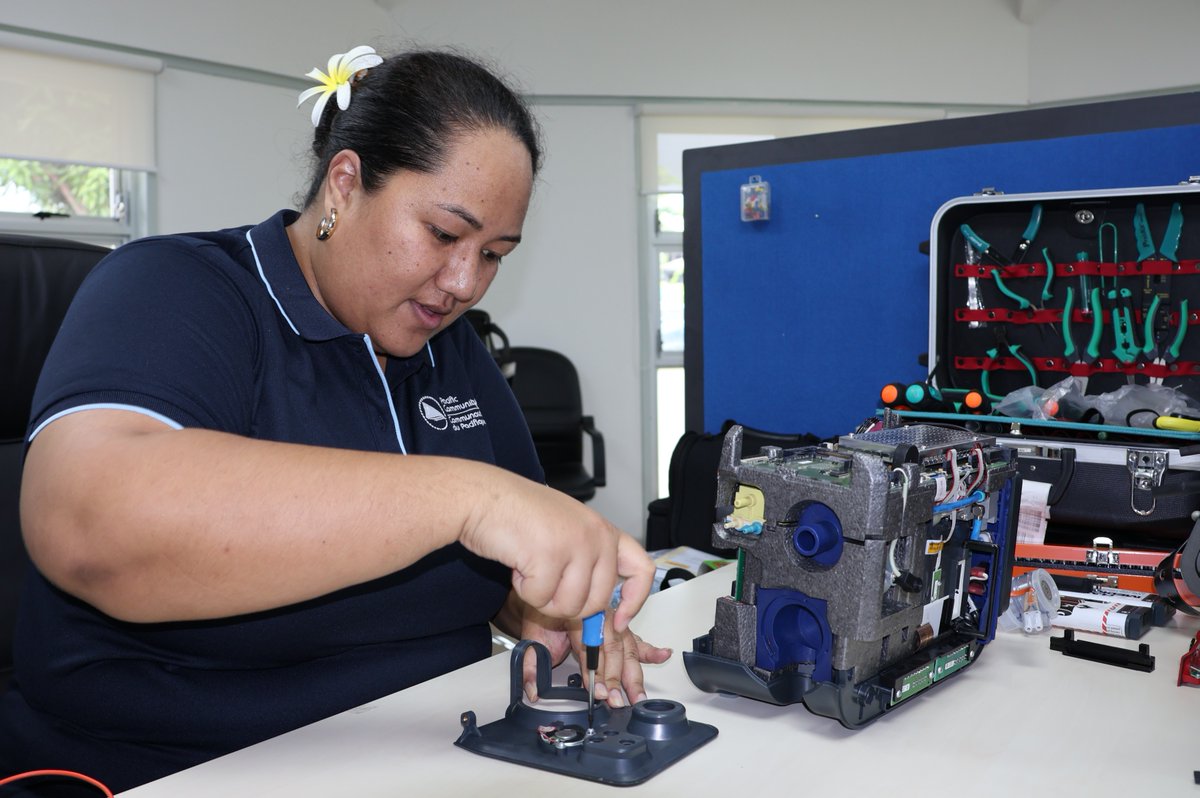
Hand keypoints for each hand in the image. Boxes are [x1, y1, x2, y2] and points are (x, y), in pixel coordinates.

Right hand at [459, 469, 654, 628]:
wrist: (483, 496)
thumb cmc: (516, 512)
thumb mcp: (568, 530)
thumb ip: (588, 562)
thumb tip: (597, 608)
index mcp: (603, 530)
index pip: (641, 570)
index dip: (634, 602)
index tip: (618, 620)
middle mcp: (596, 536)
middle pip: (596, 602)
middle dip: (567, 605)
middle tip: (545, 584)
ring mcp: (575, 545)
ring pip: (570, 606)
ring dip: (543, 598)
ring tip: (530, 568)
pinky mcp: (550, 557)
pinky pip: (541, 599)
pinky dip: (523, 591)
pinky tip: (518, 565)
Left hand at [507, 597, 671, 706]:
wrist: (546, 596)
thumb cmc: (542, 615)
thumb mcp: (530, 636)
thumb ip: (530, 664)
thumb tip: (533, 690)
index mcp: (579, 616)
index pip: (592, 646)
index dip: (597, 671)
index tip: (599, 692)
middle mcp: (599, 617)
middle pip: (613, 648)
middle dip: (617, 678)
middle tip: (618, 700)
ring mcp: (611, 622)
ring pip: (627, 647)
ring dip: (633, 674)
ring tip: (638, 695)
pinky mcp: (617, 629)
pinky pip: (635, 639)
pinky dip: (650, 650)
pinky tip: (663, 655)